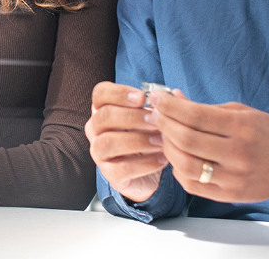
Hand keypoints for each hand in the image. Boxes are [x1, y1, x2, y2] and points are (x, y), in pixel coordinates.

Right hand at [86, 82, 167, 202]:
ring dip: (138, 140)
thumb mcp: (153, 118)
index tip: (142, 98)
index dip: (119, 93)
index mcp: (103, 109)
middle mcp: (96, 130)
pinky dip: (145, 163)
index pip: (100, 94)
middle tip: (155, 120)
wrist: (150, 170)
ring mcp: (100, 153)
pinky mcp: (110, 174)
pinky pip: (122, 168)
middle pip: (104, 116)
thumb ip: (161, 106)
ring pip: (108, 142)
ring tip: (161, 141)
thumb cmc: (149, 136)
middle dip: (132, 117)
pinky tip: (163, 159)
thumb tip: (173, 95)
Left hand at [150, 90, 268, 202]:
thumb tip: (174, 98)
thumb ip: (207, 108)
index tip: (158, 99)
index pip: (196, 115)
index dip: (171, 106)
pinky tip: (178, 158)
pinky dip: (178, 170)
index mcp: (242, 127)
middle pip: (186, 139)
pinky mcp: (229, 195)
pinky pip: (192, 185)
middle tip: (156, 115)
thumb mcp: (242, 112)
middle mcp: (238, 153)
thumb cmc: (268, 134)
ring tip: (164, 136)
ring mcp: (233, 177)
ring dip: (167, 148)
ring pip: (185, 165)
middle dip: (164, 124)